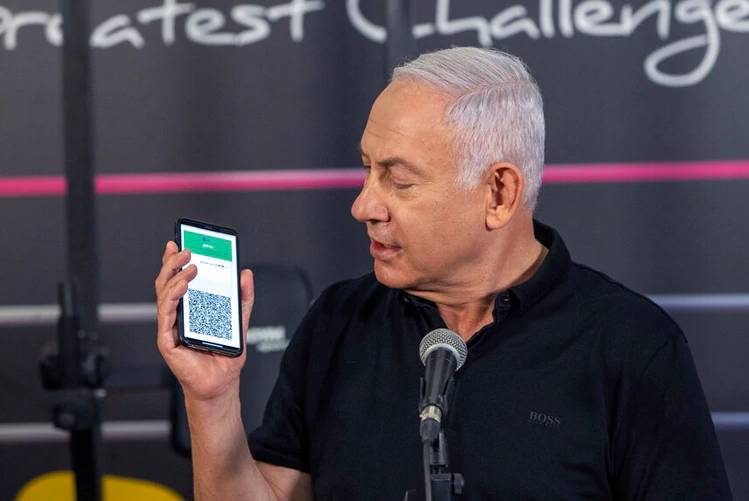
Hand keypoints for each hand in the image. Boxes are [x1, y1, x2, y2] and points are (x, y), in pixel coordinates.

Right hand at [155, 241, 253, 400]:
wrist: (221, 384)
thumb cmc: (224, 355)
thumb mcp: (239, 320)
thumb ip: (242, 298)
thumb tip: (246, 274)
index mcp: (190, 309)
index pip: (178, 280)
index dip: (176, 260)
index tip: (180, 241)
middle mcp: (176, 316)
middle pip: (167, 283)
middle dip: (173, 262)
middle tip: (185, 248)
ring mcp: (169, 327)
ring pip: (164, 295)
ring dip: (175, 276)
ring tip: (188, 265)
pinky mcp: (167, 340)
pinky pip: (166, 315)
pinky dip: (172, 298)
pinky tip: (182, 286)